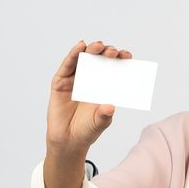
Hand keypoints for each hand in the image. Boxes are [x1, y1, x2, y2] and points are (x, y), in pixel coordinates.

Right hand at [46, 40, 131, 155]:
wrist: (68, 141)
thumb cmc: (87, 130)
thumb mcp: (99, 123)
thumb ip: (104, 115)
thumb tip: (110, 107)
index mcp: (103, 86)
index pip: (113, 68)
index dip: (119, 60)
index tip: (128, 56)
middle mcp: (89, 79)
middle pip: (99, 60)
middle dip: (107, 52)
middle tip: (113, 52)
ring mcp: (74, 79)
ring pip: (83, 59)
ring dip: (91, 50)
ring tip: (98, 46)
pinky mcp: (60, 82)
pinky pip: (67, 65)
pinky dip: (73, 55)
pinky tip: (80, 47)